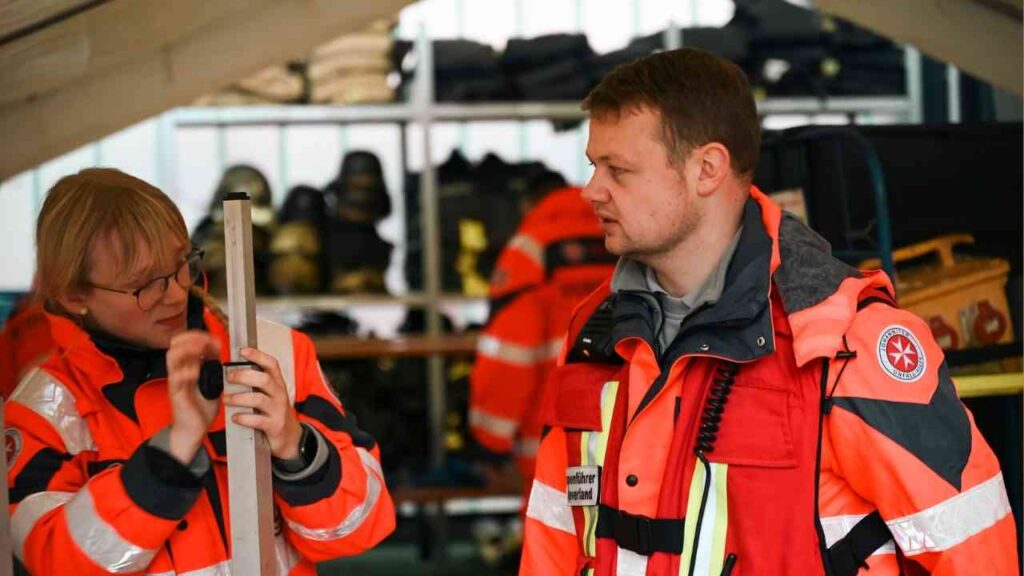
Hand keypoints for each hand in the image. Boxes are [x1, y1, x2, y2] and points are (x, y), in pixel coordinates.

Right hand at [166, 331, 222, 464]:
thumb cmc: (201, 408)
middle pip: (175, 346)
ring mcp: (176, 382)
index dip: (198, 337)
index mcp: (187, 368)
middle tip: (205, 340)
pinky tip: (195, 371)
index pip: (186, 344)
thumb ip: (214, 369)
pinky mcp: (176, 394)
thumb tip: (222, 354)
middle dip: (191, 338)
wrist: (192, 430)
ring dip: (187, 350)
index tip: (214, 339)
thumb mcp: (212, 384)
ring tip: (200, 348)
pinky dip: (186, 372)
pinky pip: (176, 379)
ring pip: (172, 358)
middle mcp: (179, 372)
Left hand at [223, 347, 302, 459]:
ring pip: (258, 399)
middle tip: (228, 378)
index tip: (242, 351)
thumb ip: (256, 384)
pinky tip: (235, 417)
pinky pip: (258, 420)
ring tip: (226, 399)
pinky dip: (244, 418)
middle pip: (263, 379)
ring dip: (239, 398)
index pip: (271, 364)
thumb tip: (233, 372)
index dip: (258, 356)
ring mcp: (278, 410)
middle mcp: (279, 394)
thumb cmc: (275, 412)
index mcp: (278, 383)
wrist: (291, 437)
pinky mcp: (275, 425)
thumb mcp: (271, 395)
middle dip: (243, 376)